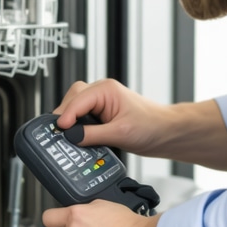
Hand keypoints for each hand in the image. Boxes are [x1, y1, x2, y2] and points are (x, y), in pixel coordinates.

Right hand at [54, 79, 170, 155]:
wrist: (167, 133)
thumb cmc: (152, 126)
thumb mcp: (119, 133)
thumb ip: (92, 135)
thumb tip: (71, 136)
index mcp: (106, 90)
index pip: (77, 100)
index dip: (65, 115)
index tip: (59, 129)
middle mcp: (102, 93)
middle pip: (72, 99)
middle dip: (64, 115)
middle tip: (59, 133)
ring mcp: (102, 103)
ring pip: (76, 107)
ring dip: (71, 120)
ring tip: (66, 136)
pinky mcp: (103, 116)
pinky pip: (84, 117)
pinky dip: (78, 126)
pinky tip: (78, 137)